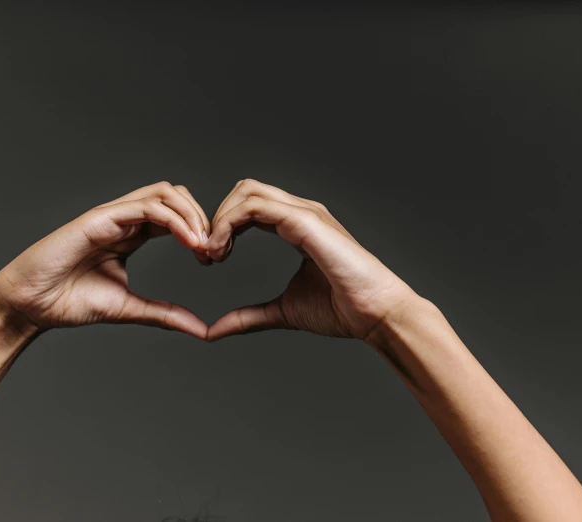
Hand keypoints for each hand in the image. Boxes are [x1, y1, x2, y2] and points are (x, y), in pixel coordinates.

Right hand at [0, 182, 210, 338]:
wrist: (29, 306)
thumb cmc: (69, 302)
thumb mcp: (129, 308)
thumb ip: (165, 314)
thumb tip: (202, 329)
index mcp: (131, 235)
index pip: (175, 216)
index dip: (200, 231)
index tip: (213, 259)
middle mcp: (123, 220)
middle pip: (175, 196)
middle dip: (202, 217)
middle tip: (214, 250)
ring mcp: (111, 215)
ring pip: (163, 193)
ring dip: (191, 214)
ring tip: (203, 245)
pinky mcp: (98, 218)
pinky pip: (144, 206)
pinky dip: (173, 219)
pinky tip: (189, 242)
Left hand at [205, 179, 416, 340]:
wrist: (375, 314)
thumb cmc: (342, 310)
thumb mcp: (283, 311)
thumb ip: (248, 317)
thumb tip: (214, 330)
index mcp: (297, 226)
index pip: (250, 207)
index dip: (223, 227)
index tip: (209, 259)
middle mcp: (300, 212)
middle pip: (244, 190)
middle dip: (217, 218)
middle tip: (207, 255)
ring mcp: (304, 212)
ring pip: (247, 191)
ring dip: (220, 219)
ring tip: (213, 253)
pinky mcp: (305, 221)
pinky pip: (254, 206)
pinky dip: (229, 224)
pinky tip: (223, 251)